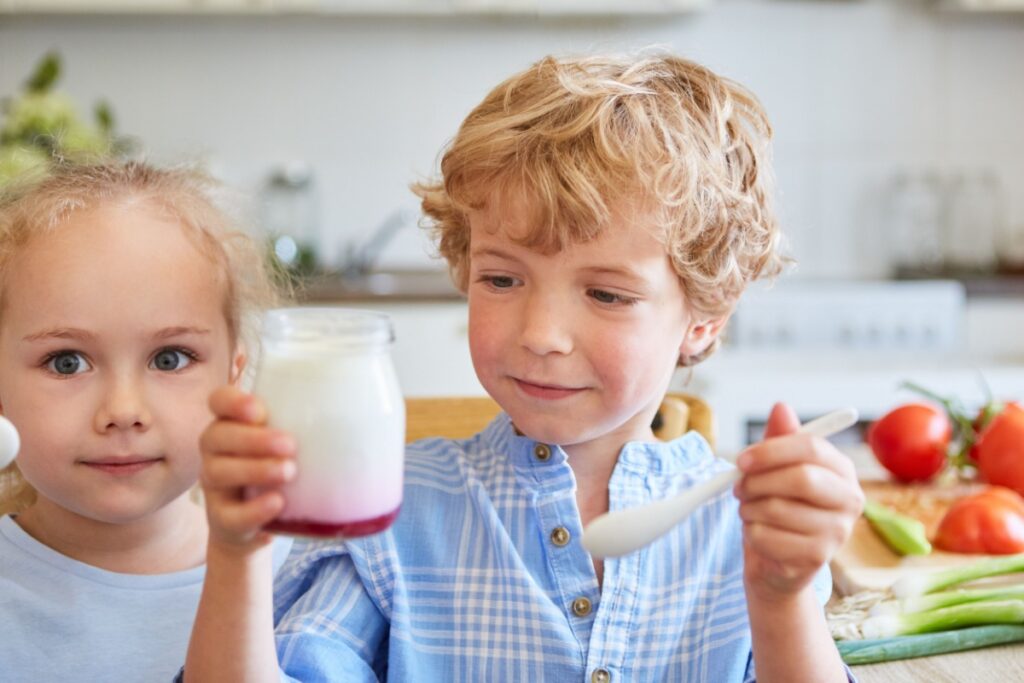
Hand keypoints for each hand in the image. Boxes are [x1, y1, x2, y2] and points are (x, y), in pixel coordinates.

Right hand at [199, 385, 296, 551]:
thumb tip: (360, 406)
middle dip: (253, 439)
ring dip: (255, 469)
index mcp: (231, 424)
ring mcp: (215, 485)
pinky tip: (278, 502)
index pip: (219, 401)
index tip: (259, 411)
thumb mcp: (286, 443)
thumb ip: (305, 423)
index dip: (233, 402)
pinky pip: (230, 514)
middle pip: (216, 436)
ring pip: (219, 472)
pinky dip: (254, 509)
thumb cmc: (277, 469)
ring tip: (289, 471)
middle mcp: (216, 451)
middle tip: (290, 445)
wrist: (255, 523)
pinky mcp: (221, 518)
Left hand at [735, 402, 863, 600]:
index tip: (741, 460)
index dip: (771, 450)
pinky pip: (768, 537)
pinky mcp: (817, 558)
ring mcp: (837, 532)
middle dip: (758, 481)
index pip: (811, 447)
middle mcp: (850, 500)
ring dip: (749, 508)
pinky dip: (751, 532)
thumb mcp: (776, 469)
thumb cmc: (779, 506)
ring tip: (749, 510)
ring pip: (778, 509)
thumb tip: (781, 407)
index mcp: (842, 470)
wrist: (779, 561)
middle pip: (801, 478)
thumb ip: (779, 439)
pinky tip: (757, 533)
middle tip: (738, 487)